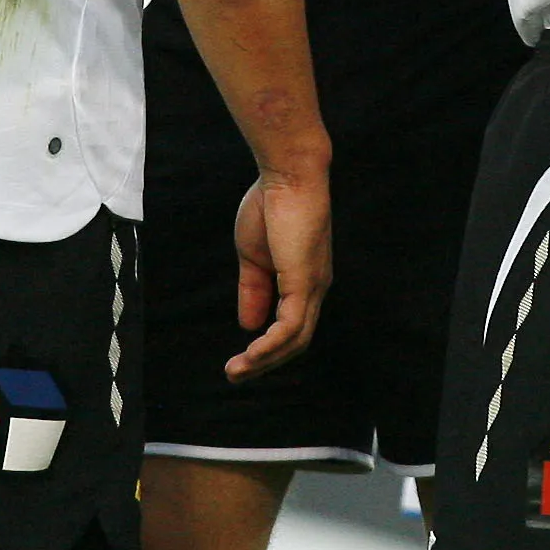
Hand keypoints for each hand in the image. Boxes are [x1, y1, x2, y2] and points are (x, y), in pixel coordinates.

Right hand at [227, 154, 329, 380]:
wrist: (287, 174)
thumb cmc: (271, 206)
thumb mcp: (253, 256)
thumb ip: (254, 289)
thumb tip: (249, 325)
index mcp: (304, 281)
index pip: (291, 326)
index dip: (267, 347)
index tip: (241, 359)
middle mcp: (315, 289)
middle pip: (296, 341)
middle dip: (265, 363)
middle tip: (235, 375)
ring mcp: (313, 287)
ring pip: (295, 340)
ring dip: (264, 361)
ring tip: (236, 372)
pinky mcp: (305, 282)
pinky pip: (290, 327)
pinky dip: (271, 346)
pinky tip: (251, 354)